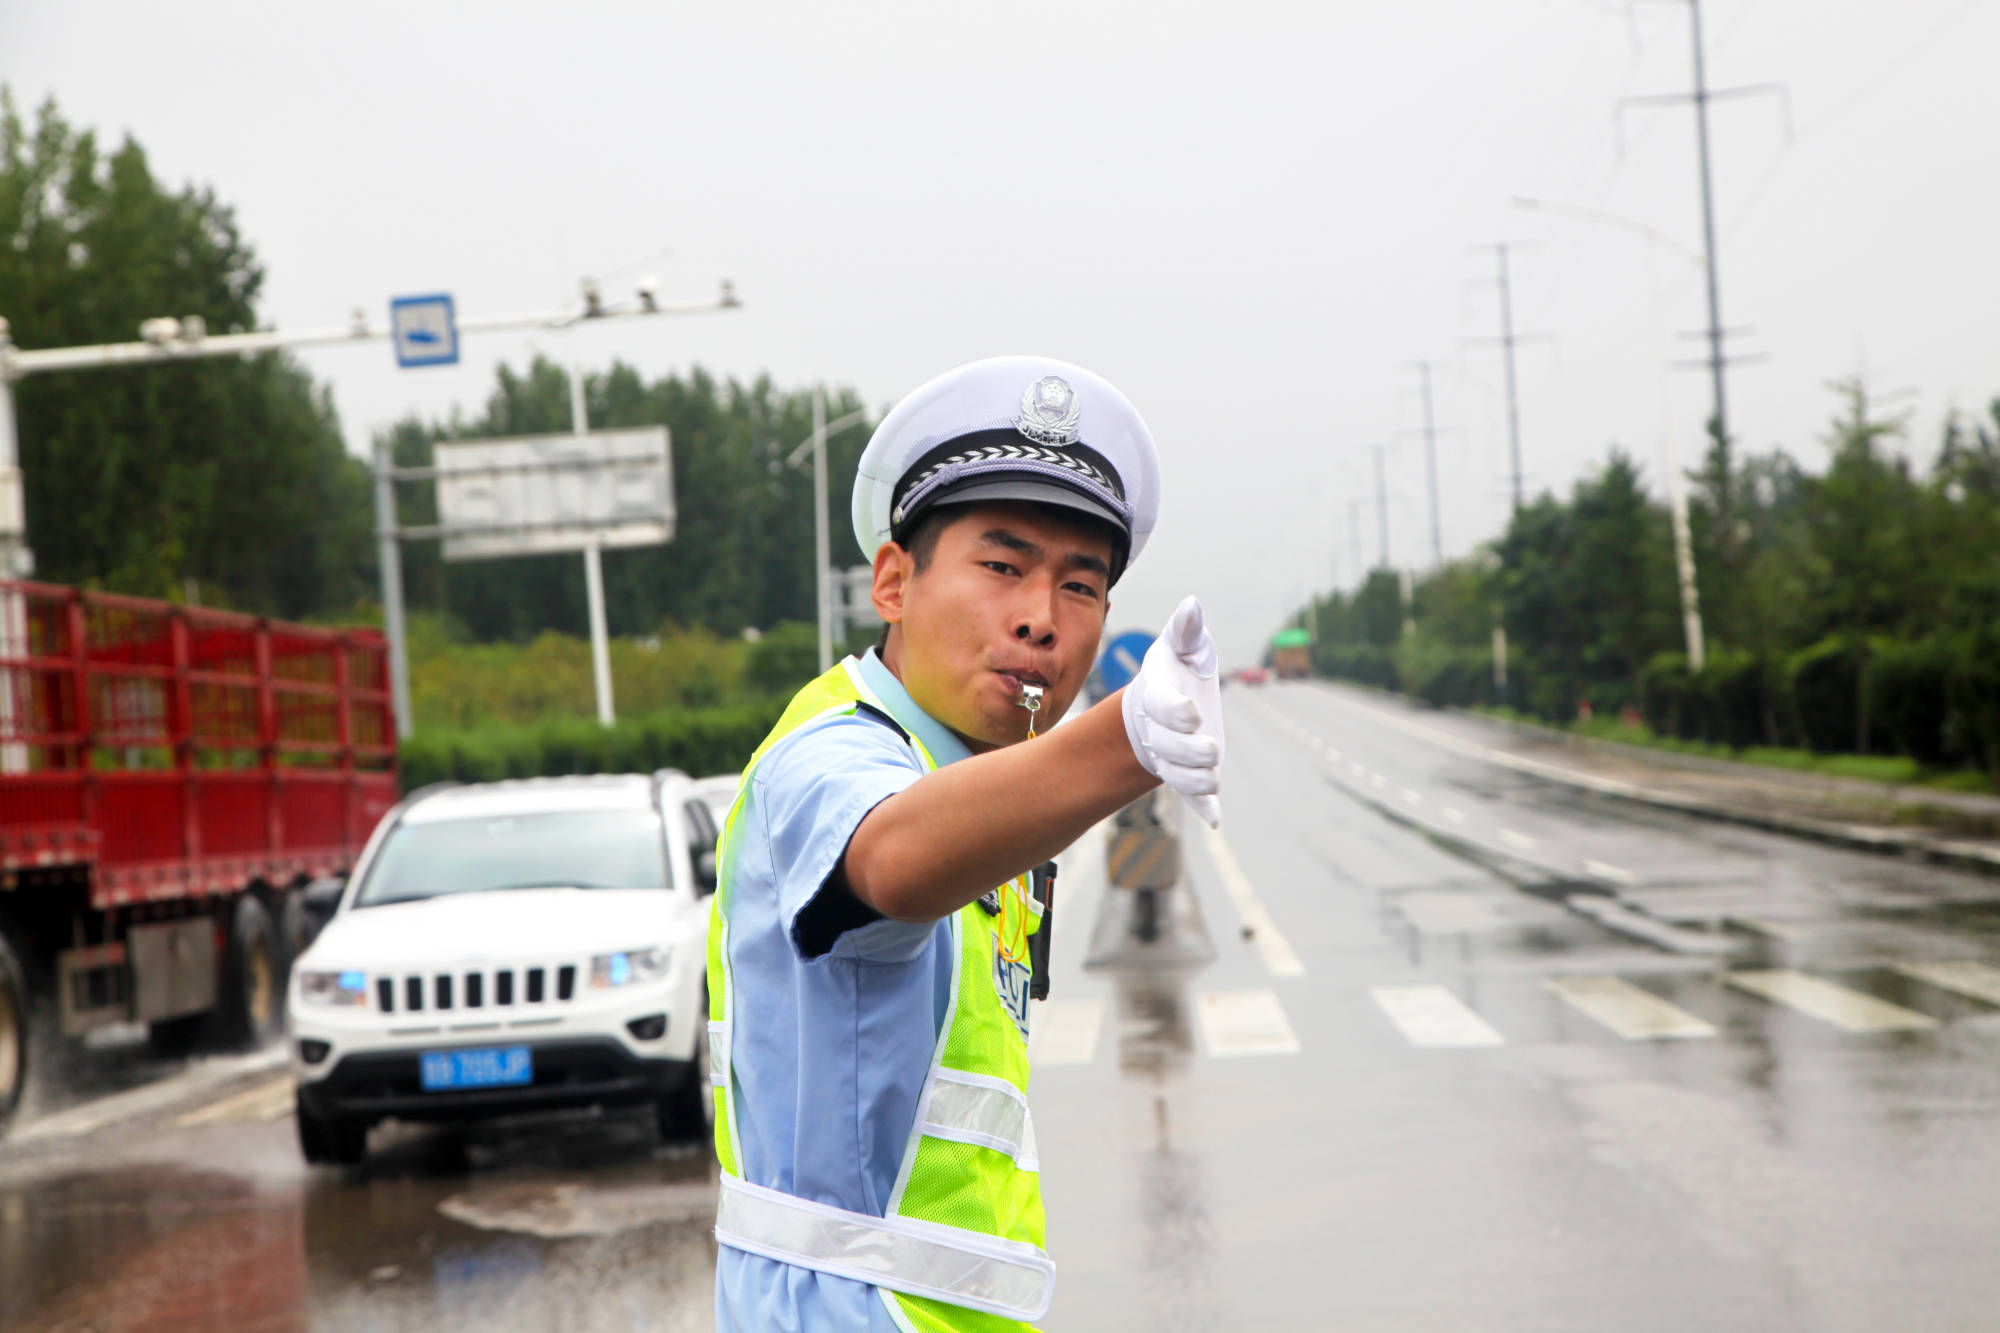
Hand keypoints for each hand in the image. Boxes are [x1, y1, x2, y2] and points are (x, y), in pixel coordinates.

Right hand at [1121, 596, 1224, 826]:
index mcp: (1156, 695)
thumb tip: (1192, 605)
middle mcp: (1159, 729)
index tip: (1192, 714)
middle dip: (1187, 751)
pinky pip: (1189, 792)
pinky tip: (1215, 818)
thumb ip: (1184, 630)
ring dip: (1193, 780)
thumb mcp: (1180, 646)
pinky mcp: (1185, 772)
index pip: (1160, 705)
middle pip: (1167, 745)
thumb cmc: (1176, 669)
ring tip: (1213, 782)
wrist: (1166, 704)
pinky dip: (1201, 806)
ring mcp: (1170, 754)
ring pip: (1176, 773)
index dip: (1173, 712)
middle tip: (1211, 752)